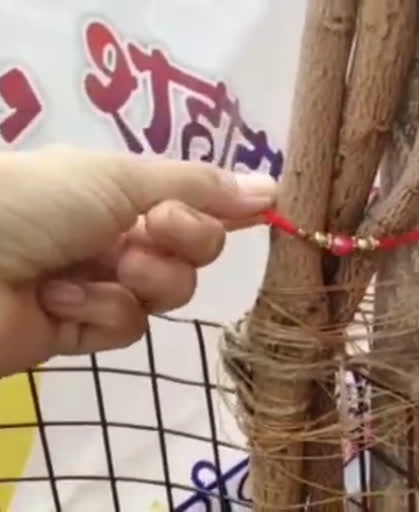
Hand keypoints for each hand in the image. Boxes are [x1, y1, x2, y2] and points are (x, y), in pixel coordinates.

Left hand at [0, 146, 274, 375]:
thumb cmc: (37, 202)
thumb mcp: (120, 178)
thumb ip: (199, 187)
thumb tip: (272, 189)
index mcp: (122, 189)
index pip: (196, 201)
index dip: (222, 209)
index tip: (256, 214)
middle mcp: (117, 232)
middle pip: (194, 251)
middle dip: (180, 243)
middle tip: (147, 232)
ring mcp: (102, 282)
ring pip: (168, 292)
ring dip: (140, 279)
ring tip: (98, 267)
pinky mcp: (83, 329)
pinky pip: (127, 325)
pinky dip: (100, 310)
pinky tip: (60, 299)